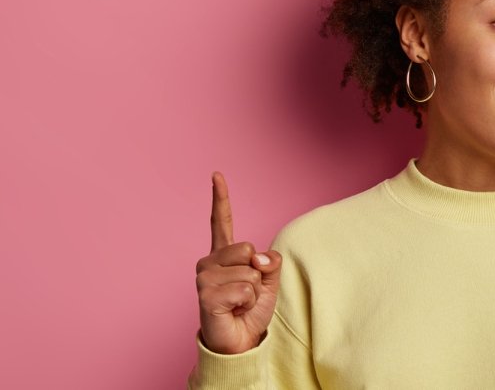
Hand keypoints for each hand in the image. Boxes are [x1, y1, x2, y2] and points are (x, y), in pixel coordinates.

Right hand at [195, 172, 281, 354]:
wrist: (239, 341)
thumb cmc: (250, 309)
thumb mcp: (269, 281)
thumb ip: (269, 262)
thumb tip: (258, 257)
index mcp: (224, 255)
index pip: (222, 221)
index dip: (220, 198)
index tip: (217, 175)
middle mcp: (209, 262)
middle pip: (247, 248)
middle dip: (257, 272)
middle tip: (246, 291)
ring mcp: (204, 278)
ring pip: (249, 271)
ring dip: (253, 291)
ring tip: (239, 303)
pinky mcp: (205, 295)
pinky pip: (245, 289)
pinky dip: (248, 302)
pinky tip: (234, 310)